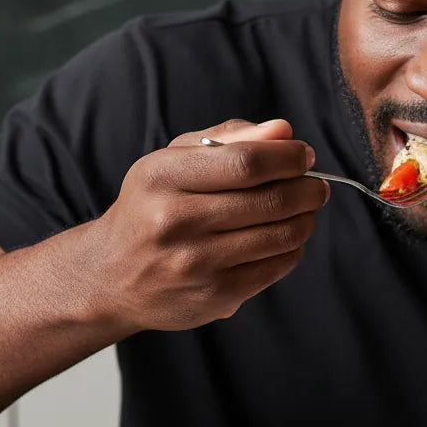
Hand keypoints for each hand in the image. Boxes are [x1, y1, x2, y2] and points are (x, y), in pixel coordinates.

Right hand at [86, 118, 328, 330]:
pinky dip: (293, 247)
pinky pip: (277, 266)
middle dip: (307, 189)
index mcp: (162, 176)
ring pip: (281, 235)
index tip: (304, 155)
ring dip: (306, 218)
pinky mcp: (215, 295)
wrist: (110, 275)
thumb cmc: (153, 205)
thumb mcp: (175, 160)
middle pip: (271, 199)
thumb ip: (230, 139)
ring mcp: (196, 263)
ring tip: (305, 209)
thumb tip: (284, 131)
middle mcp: (174, 220)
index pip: (247, 162)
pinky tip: (286, 237)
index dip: (289, 157)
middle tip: (316, 185)